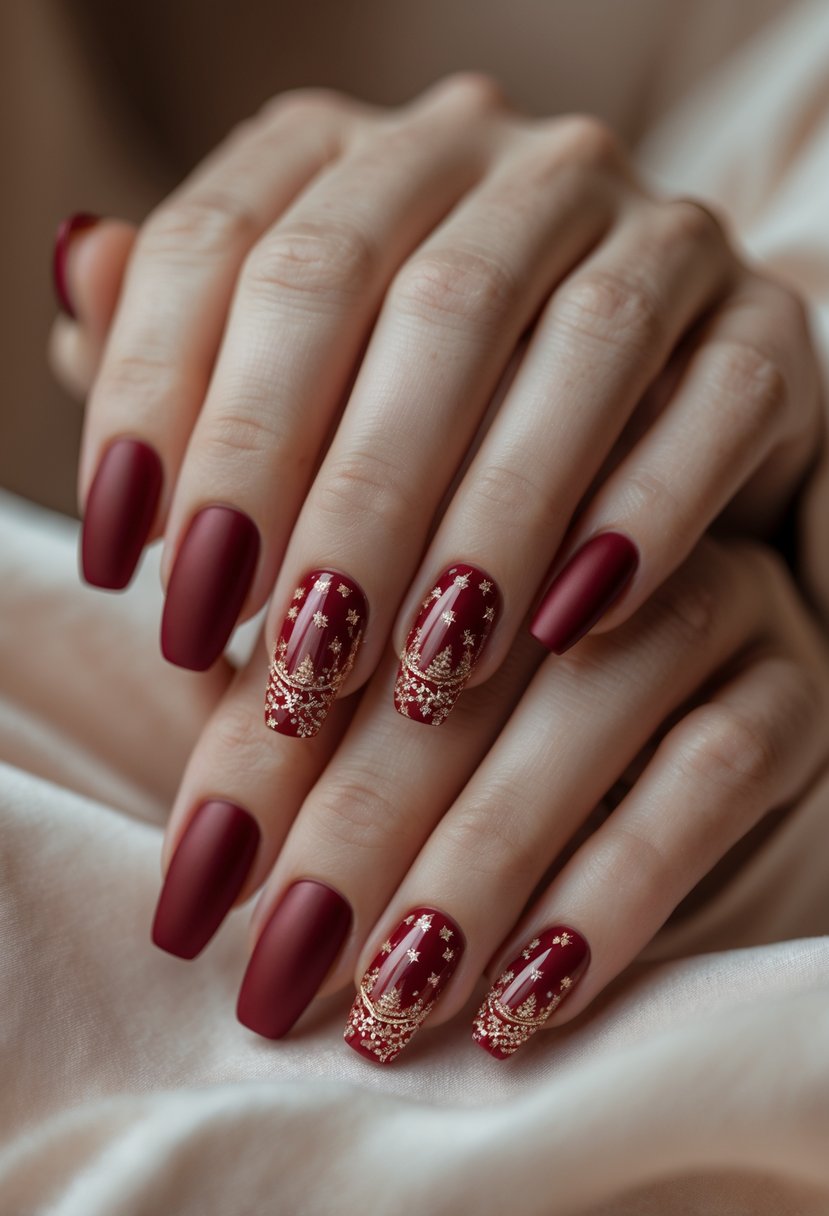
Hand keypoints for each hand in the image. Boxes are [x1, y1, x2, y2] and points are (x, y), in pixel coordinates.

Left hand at [51, 74, 821, 738]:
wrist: (619, 442)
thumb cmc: (420, 439)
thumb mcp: (297, 389)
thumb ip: (190, 342)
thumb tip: (71, 274)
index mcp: (363, 158)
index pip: (229, 244)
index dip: (161, 400)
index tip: (126, 561)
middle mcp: (508, 165)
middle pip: (390, 290)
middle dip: (320, 482)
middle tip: (278, 649)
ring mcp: (651, 230)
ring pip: (564, 346)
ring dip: (482, 519)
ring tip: (417, 672)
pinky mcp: (763, 324)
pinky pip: (714, 402)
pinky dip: (642, 513)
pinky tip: (569, 627)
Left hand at [150, 533, 828, 1061]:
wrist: (684, 767)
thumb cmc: (492, 744)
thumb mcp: (386, 724)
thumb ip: (293, 722)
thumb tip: (196, 815)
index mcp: (474, 499)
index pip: (351, 609)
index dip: (268, 743)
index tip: (202, 871)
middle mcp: (596, 526)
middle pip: (462, 655)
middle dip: (360, 816)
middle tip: (281, 949)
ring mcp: (714, 596)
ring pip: (589, 706)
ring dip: (481, 859)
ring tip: (392, 995)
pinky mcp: (795, 691)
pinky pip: (712, 779)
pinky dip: (612, 890)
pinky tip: (524, 995)